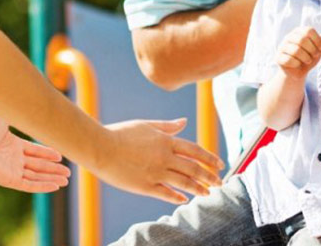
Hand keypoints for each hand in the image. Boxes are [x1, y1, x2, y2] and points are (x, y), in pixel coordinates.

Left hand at [0, 113, 70, 192]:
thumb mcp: (5, 116)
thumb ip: (18, 112)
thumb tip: (29, 96)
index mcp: (12, 145)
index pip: (35, 151)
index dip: (48, 154)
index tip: (60, 155)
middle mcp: (13, 159)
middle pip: (38, 165)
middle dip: (53, 169)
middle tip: (67, 172)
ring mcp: (11, 170)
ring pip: (36, 176)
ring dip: (51, 178)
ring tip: (66, 180)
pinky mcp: (10, 180)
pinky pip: (30, 185)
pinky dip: (42, 186)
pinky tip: (55, 186)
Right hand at [93, 118, 224, 203]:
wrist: (99, 147)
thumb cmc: (120, 133)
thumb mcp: (146, 125)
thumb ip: (167, 126)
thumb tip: (184, 122)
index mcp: (166, 141)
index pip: (195, 150)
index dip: (209, 158)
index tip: (220, 165)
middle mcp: (164, 157)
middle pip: (194, 168)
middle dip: (210, 176)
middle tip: (220, 182)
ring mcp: (155, 173)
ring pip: (184, 183)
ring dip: (198, 188)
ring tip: (208, 193)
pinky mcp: (144, 186)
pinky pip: (166, 193)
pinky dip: (177, 197)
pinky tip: (184, 199)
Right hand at [276, 26, 320, 78]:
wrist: (297, 72)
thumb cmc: (308, 58)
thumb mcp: (318, 50)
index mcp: (299, 32)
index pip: (309, 30)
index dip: (318, 40)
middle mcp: (289, 37)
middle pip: (303, 39)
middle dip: (312, 49)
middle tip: (314, 55)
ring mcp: (282, 47)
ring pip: (296, 50)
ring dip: (306, 58)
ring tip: (307, 60)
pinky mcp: (278, 57)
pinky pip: (289, 60)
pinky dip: (297, 64)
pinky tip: (297, 64)